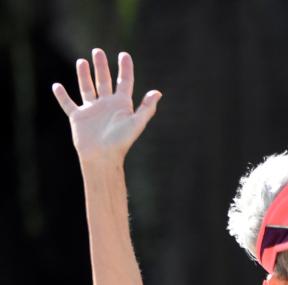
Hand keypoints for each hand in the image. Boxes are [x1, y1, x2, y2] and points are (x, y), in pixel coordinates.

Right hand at [52, 49, 160, 164]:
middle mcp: (107, 105)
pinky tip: (57, 86)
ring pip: (87, 88)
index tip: (124, 55)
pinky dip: (62, 95)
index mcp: (121, 105)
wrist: (102, 156)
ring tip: (82, 61)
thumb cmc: (120, 141)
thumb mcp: (136, 123)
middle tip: (98, 51)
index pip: (124, 82)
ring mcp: (92, 110)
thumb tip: (158, 92)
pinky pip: (68, 104)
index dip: (125, 68)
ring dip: (84, 75)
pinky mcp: (78, 117)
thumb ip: (147, 108)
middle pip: (104, 81)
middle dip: (101, 66)